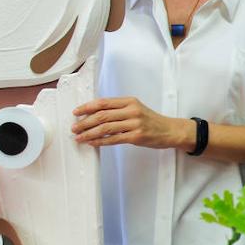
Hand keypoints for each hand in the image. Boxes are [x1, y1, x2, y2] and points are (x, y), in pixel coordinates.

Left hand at [71, 97, 191, 149]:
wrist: (170, 130)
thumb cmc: (151, 120)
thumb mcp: (136, 109)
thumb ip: (118, 110)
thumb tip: (95, 115)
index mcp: (129, 101)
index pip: (103, 102)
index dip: (87, 107)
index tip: (76, 112)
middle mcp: (131, 110)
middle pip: (102, 115)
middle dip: (84, 122)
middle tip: (74, 128)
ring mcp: (134, 124)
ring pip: (105, 128)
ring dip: (89, 133)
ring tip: (79, 137)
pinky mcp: (136, 136)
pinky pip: (113, 139)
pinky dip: (100, 141)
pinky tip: (92, 143)